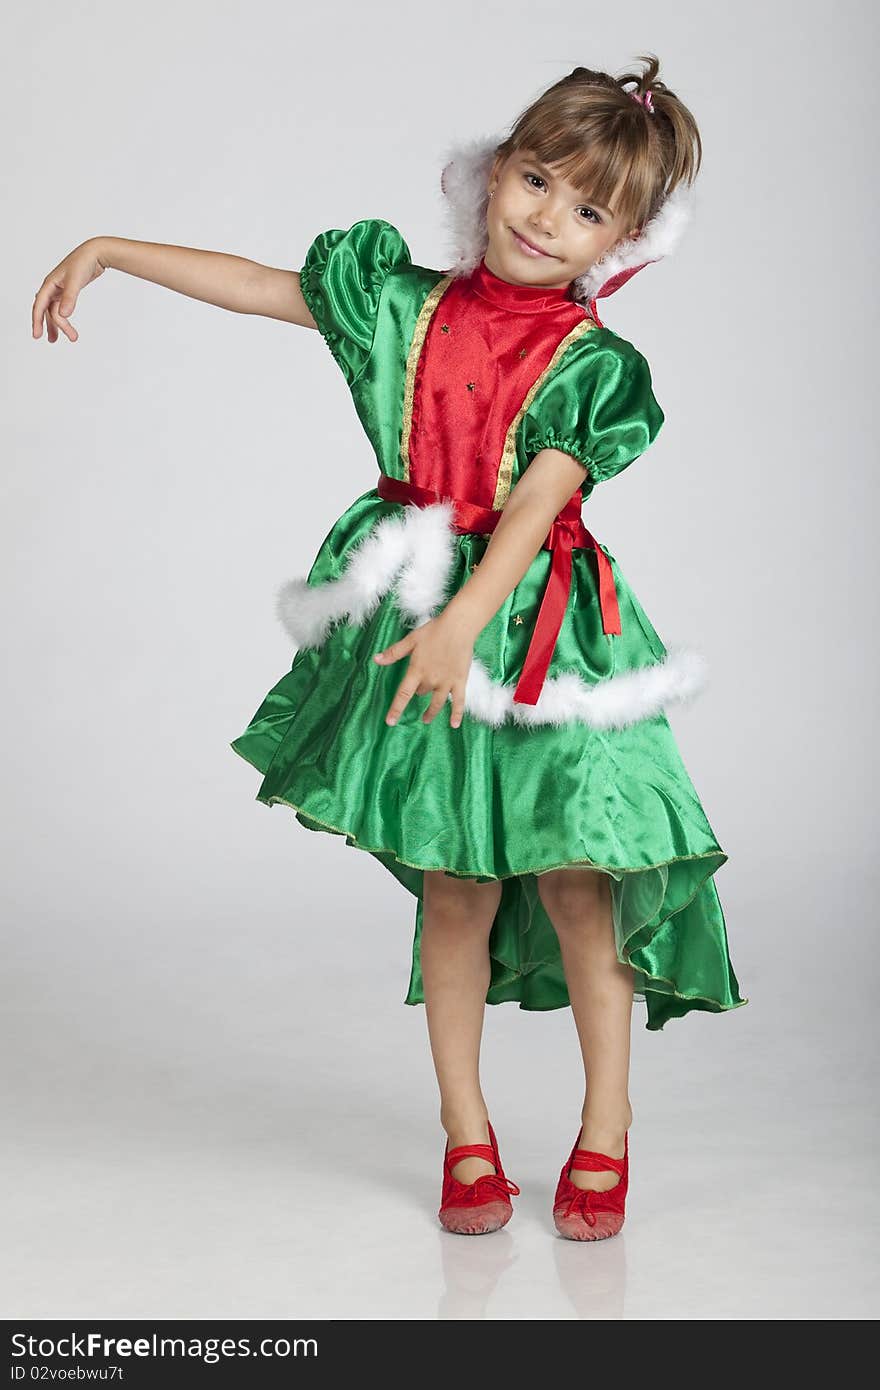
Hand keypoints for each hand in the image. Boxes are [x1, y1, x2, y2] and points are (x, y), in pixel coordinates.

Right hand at [32, 238, 108, 342]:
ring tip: (62, 338)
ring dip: (58, 324)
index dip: (37, 321)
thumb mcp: (75, 281)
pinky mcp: (68, 290)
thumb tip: (63, 314)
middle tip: (54, 341)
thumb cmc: (83, 263)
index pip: (40, 306)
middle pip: (47, 310)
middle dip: (49, 326)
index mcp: (49, 284)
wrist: (95, 253)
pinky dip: (63, 316)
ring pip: (54, 310)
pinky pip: (61, 306)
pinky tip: (67, 322)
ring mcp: (59, 289)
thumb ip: (69, 298)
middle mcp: (52, 287)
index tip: (37, 335)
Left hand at [373, 612, 473, 728]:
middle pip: (420, 693)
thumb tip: (376, 660)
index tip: (390, 722)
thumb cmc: (433, 631)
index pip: (403, 694)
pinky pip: (459, 702)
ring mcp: (446, 682)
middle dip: (418, 692)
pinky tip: (454, 725)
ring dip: (430, 712)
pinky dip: (457, 714)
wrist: (458, 627)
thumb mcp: (411, 640)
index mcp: (417, 670)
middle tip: (418, 687)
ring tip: (425, 719)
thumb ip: (394, 653)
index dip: (396, 709)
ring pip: (436, 703)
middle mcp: (431, 680)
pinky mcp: (460, 681)